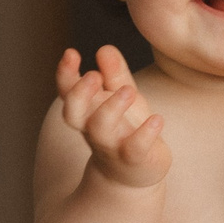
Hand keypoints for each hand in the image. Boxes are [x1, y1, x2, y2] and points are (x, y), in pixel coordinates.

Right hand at [57, 45, 169, 188]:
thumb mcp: (121, 97)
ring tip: (128, 90)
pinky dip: (145, 134)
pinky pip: (134, 148)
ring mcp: (112, 145)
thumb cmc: (126, 129)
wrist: (134, 174)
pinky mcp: (133, 160)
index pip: (68, 91)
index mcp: (87, 110)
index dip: (66, 74)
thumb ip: (114, 74)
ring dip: (111, 108)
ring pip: (101, 129)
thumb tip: (105, 48)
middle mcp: (93, 129)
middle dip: (79, 94)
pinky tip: (157, 119)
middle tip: (94, 75)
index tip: (72, 53)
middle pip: (73, 113)